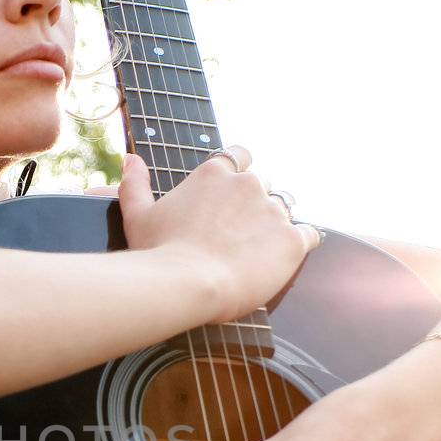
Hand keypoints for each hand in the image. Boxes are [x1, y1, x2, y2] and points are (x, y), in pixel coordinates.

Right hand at [109, 147, 320, 321]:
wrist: (187, 285)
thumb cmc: (158, 253)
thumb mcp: (137, 216)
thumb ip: (135, 183)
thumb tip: (130, 158)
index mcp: (214, 174)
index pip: (239, 156)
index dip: (239, 172)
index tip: (233, 193)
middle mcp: (248, 184)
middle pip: (264, 184)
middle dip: (255, 203)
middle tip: (240, 232)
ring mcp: (273, 211)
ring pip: (286, 207)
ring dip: (276, 223)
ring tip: (260, 248)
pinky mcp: (292, 240)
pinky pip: (310, 235)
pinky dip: (301, 243)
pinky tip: (286, 256)